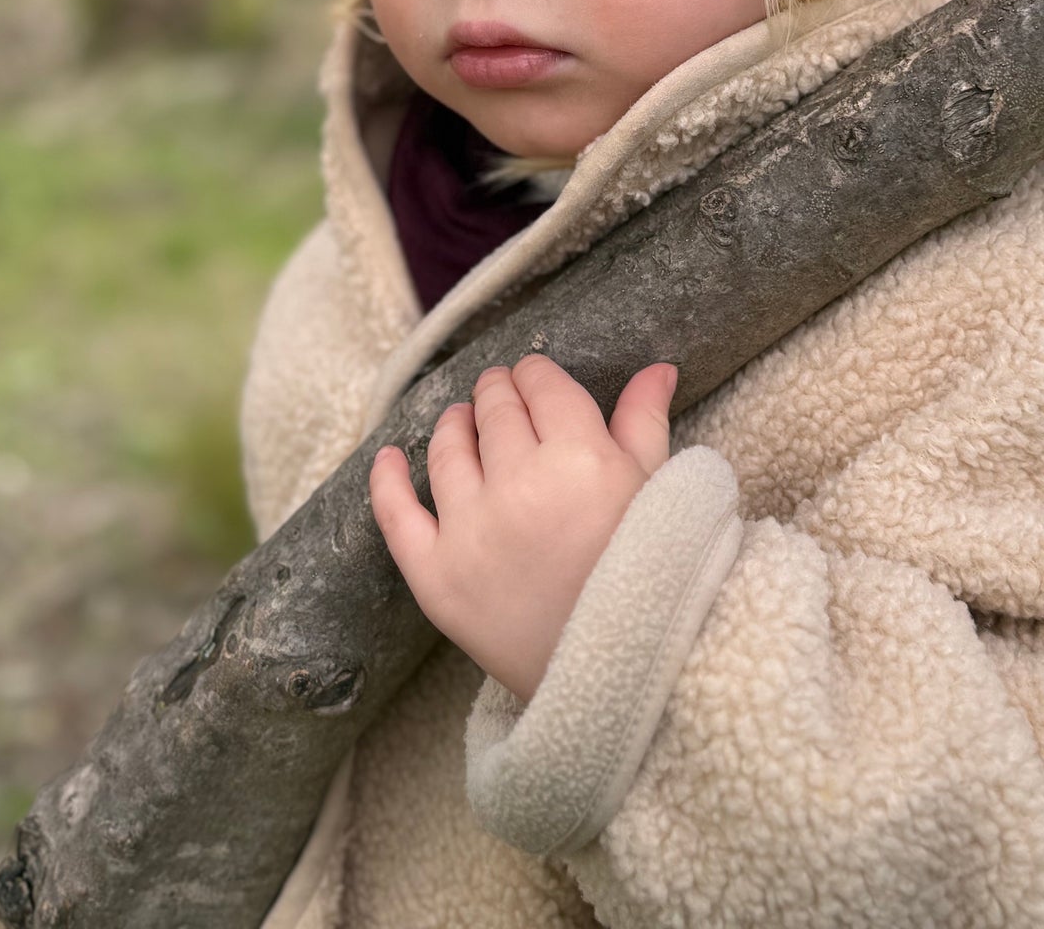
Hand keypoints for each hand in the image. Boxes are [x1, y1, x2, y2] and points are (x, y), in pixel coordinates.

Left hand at [369, 354, 677, 705]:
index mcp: (579, 457)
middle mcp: (518, 485)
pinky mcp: (436, 577)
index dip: (537, 376)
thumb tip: (656, 366)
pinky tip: (388, 457)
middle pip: (494, 411)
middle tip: (503, 397)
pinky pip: (396, 516)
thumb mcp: (654, 491)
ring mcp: (470, 531)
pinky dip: (386, 480)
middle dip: (499, 395)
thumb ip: (645, 421)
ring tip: (462, 420)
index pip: (541, 385)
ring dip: (454, 425)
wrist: (623, 678)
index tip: (537, 381)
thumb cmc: (651, 578)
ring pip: (448, 449)